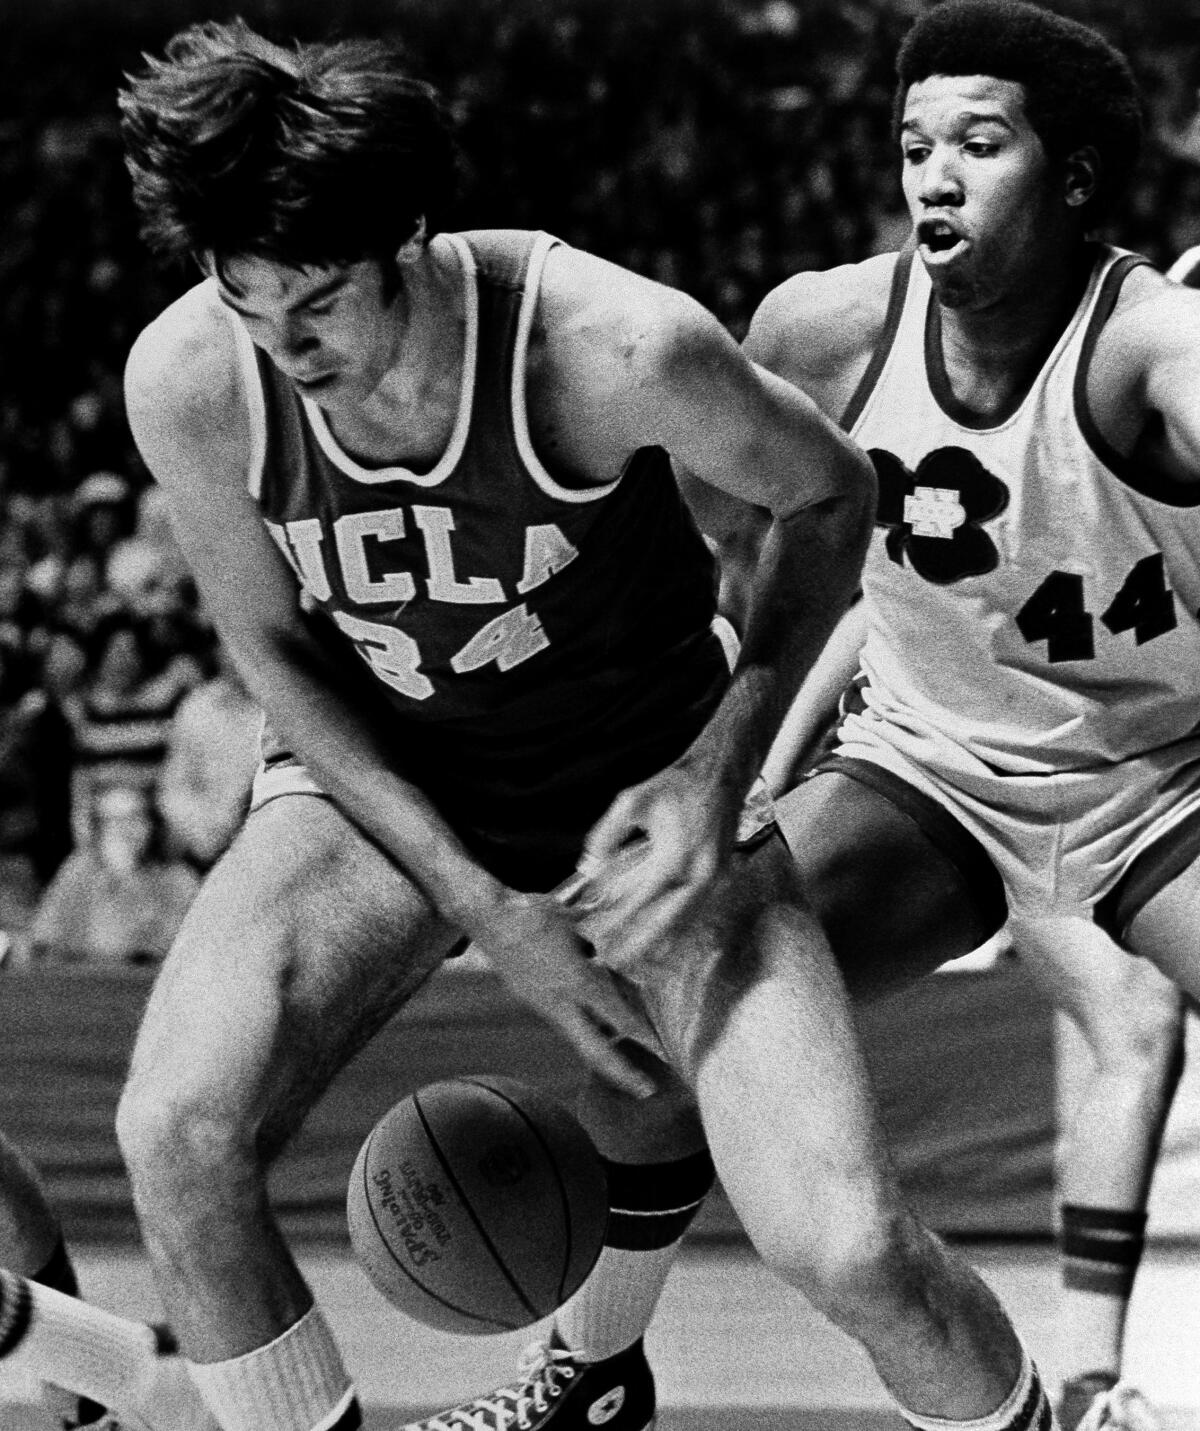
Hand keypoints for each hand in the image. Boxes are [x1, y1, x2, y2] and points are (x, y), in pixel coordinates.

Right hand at [474, 890, 667, 1099]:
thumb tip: (634, 935)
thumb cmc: (536, 913)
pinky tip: (604, 1031)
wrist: (488, 918)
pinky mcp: (534, 1002)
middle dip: (622, 1074)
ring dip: (605, 1054)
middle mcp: (560, 1002)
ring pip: (581, 1040)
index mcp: (576, 981)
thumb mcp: (578, 921)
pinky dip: (589, 1031)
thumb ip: (605, 935)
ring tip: (630, 1068)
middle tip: (647, 1092)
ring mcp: (544, 1006)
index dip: (643, 1037)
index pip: (617, 1017)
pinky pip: (567, 1025)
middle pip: (595, 1050)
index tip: (665, 1053)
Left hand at [560, 763, 739, 977]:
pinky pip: (694, 912)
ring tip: (631, 958)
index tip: (596, 938)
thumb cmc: (676, 786)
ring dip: (657, 941)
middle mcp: (699, 875)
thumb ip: (606, 835)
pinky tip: (658, 938)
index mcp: (676, 857)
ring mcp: (714, 880)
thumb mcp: (631, 802)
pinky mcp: (719, 879)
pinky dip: (674, 927)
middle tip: (612, 962)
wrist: (722, 776)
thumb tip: (589, 868)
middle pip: (665, 925)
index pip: (640, 902)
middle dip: (637, 947)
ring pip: (683, 924)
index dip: (617, 923)